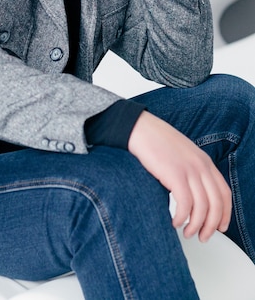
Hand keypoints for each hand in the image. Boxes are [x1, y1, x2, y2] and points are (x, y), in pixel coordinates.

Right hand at [128, 111, 231, 241]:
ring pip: (202, 207)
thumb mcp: (182, 155)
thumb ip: (192, 172)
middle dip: (211, 226)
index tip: (219, 227)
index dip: (224, 214)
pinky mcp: (175, 175)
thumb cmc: (156, 142)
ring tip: (187, 232)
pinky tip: (174, 221)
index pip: (224, 193)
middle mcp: (201, 166)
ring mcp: (189, 170)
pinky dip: (181, 218)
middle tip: (203, 237)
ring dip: (196, 226)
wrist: (140, 129)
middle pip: (216, 204)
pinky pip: (185, 205)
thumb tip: (194, 198)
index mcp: (204, 161)